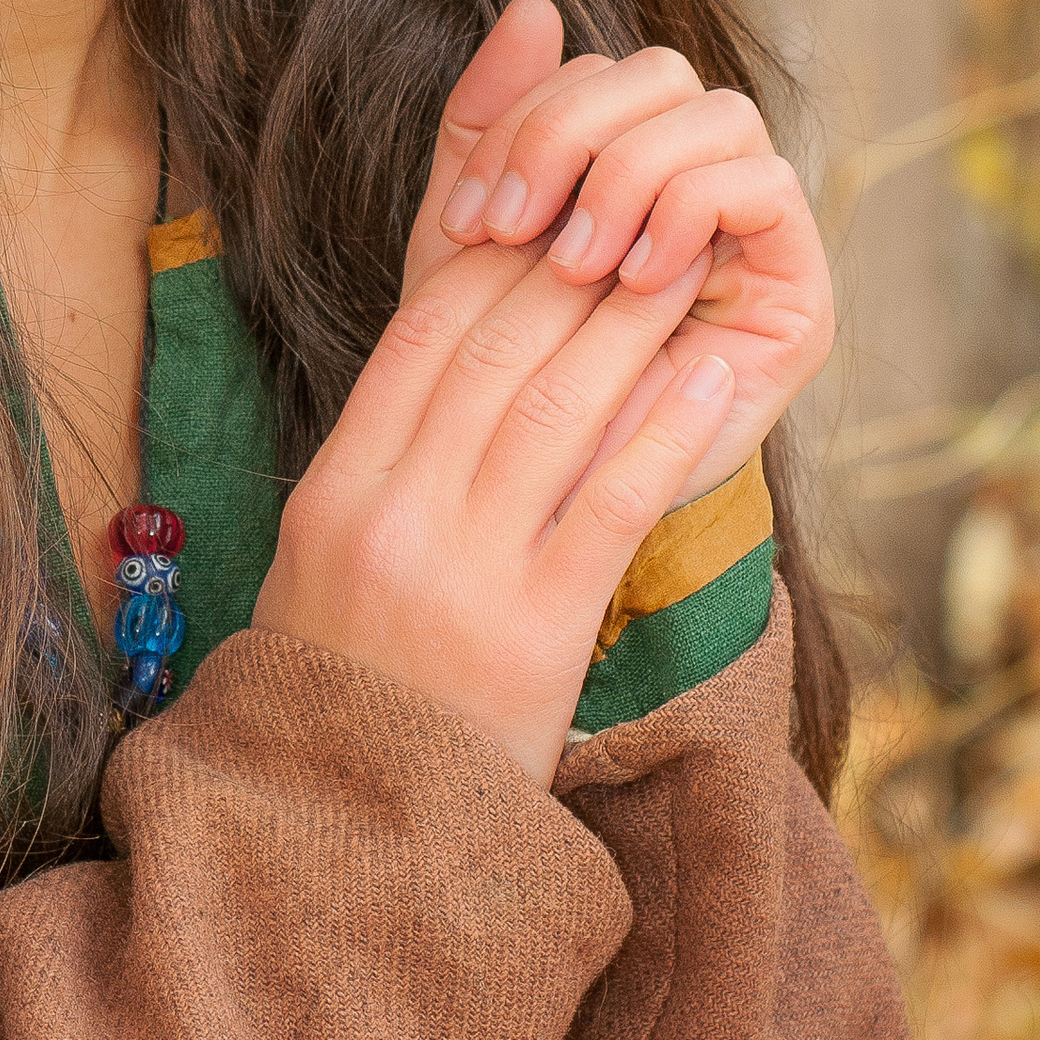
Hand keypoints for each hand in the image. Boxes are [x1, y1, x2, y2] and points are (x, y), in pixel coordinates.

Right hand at [254, 116, 737, 782]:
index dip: (495, 256)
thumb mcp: (325, 557)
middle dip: (575, 270)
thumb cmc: (346, 685)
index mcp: (336, 491)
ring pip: (560, 406)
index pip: (422, 335)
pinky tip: (714, 375)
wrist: (348, 829)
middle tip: (643, 211)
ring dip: (634, 324)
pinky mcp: (539, 629)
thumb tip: (445, 350)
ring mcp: (465, 572)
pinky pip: (614, 502)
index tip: (558, 210)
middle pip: (497, 353)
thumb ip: (380, 457)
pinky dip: (669, 427)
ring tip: (689, 267)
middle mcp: (394, 517)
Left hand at [430, 4, 833, 499]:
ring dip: (628, 177)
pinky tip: (635, 281)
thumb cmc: (507, 383)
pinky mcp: (798, 283)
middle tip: (514, 231)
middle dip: (570, 137)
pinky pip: (764, 186)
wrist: (551, 513)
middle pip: (658, 72)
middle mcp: (698, 178)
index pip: (591, 70)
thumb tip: (531, 3)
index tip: (469, 220)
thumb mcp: (474, 253)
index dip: (525, 123)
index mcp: (622, 159)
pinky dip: (689, 213)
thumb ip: (489, 132)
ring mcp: (755, 229)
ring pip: (715, 114)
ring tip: (574, 268)